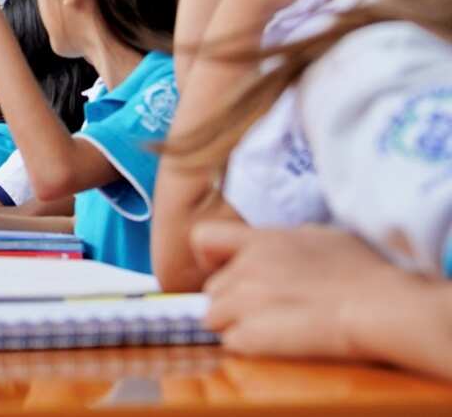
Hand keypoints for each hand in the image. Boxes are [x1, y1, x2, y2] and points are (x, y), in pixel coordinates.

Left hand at [194, 222, 409, 361]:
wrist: (381, 307)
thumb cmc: (365, 273)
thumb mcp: (324, 237)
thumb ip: (289, 240)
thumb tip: (279, 245)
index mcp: (262, 242)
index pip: (204, 238)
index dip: (209, 258)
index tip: (224, 269)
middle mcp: (247, 268)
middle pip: (212, 289)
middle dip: (230, 301)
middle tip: (264, 310)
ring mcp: (246, 302)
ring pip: (214, 318)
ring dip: (235, 325)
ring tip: (271, 329)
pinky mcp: (252, 335)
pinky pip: (232, 342)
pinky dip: (249, 346)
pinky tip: (277, 345)